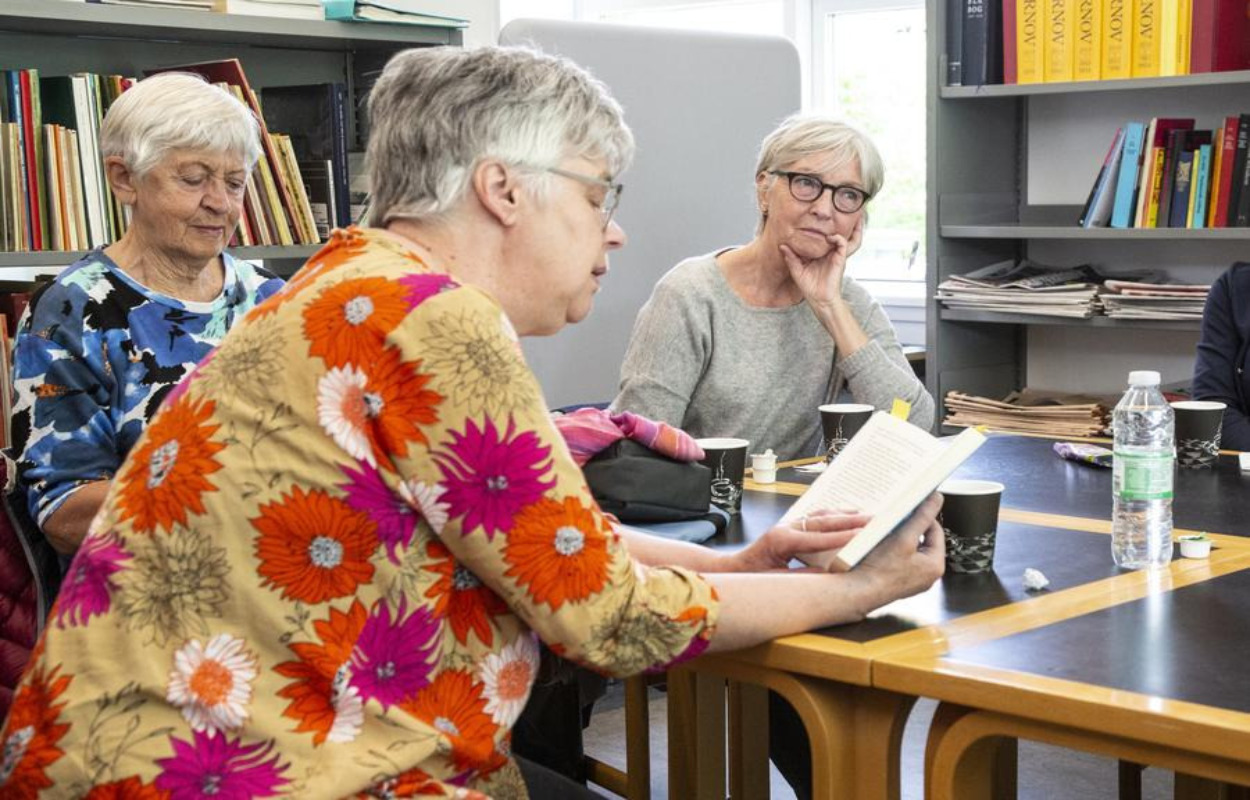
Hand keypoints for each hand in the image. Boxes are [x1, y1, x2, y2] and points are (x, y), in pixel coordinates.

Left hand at [726, 509, 870, 571]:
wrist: (734, 568)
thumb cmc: (750, 576)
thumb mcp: (773, 581)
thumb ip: (799, 578)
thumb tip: (826, 575)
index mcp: (781, 541)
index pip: (818, 537)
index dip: (842, 536)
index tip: (862, 534)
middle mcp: (786, 528)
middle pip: (824, 521)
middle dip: (851, 521)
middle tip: (874, 520)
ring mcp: (788, 525)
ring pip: (821, 516)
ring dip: (845, 515)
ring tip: (867, 515)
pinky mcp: (791, 526)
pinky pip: (816, 518)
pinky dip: (834, 515)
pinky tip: (847, 515)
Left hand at [779, 216, 864, 309]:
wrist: (820, 300)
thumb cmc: (810, 287)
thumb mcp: (796, 270)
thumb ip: (790, 258)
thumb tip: (782, 246)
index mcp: (819, 252)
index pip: (819, 236)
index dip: (817, 227)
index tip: (809, 217)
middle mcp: (828, 251)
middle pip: (833, 232)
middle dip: (835, 221)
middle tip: (833, 209)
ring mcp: (835, 254)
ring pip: (841, 235)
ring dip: (841, 226)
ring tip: (838, 216)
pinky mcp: (840, 259)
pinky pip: (842, 244)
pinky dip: (836, 238)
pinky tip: (829, 237)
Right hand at [850, 493, 944, 603]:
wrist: (856, 592)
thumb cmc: (880, 569)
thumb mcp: (904, 537)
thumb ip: (921, 516)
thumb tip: (936, 499)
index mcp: (935, 566)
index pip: (935, 531)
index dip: (922, 517)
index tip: (910, 508)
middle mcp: (926, 576)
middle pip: (922, 541)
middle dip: (909, 528)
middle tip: (894, 520)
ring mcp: (911, 581)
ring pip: (909, 550)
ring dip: (898, 539)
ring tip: (884, 533)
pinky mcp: (897, 582)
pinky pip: (898, 560)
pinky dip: (890, 550)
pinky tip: (878, 547)